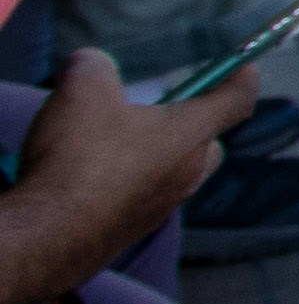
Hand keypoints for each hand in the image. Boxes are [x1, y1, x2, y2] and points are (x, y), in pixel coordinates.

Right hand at [4, 53, 245, 283]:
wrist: (48, 238)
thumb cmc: (77, 160)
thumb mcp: (82, 88)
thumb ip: (96, 65)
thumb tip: (94, 65)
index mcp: (190, 135)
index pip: (236, 101)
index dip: (242, 79)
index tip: (244, 67)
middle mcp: (187, 175)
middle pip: (208, 143)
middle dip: (191, 123)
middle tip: (157, 110)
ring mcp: (161, 208)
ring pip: (174, 174)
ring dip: (153, 156)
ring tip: (108, 144)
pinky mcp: (131, 232)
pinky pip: (141, 199)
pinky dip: (125, 185)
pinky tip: (88, 178)